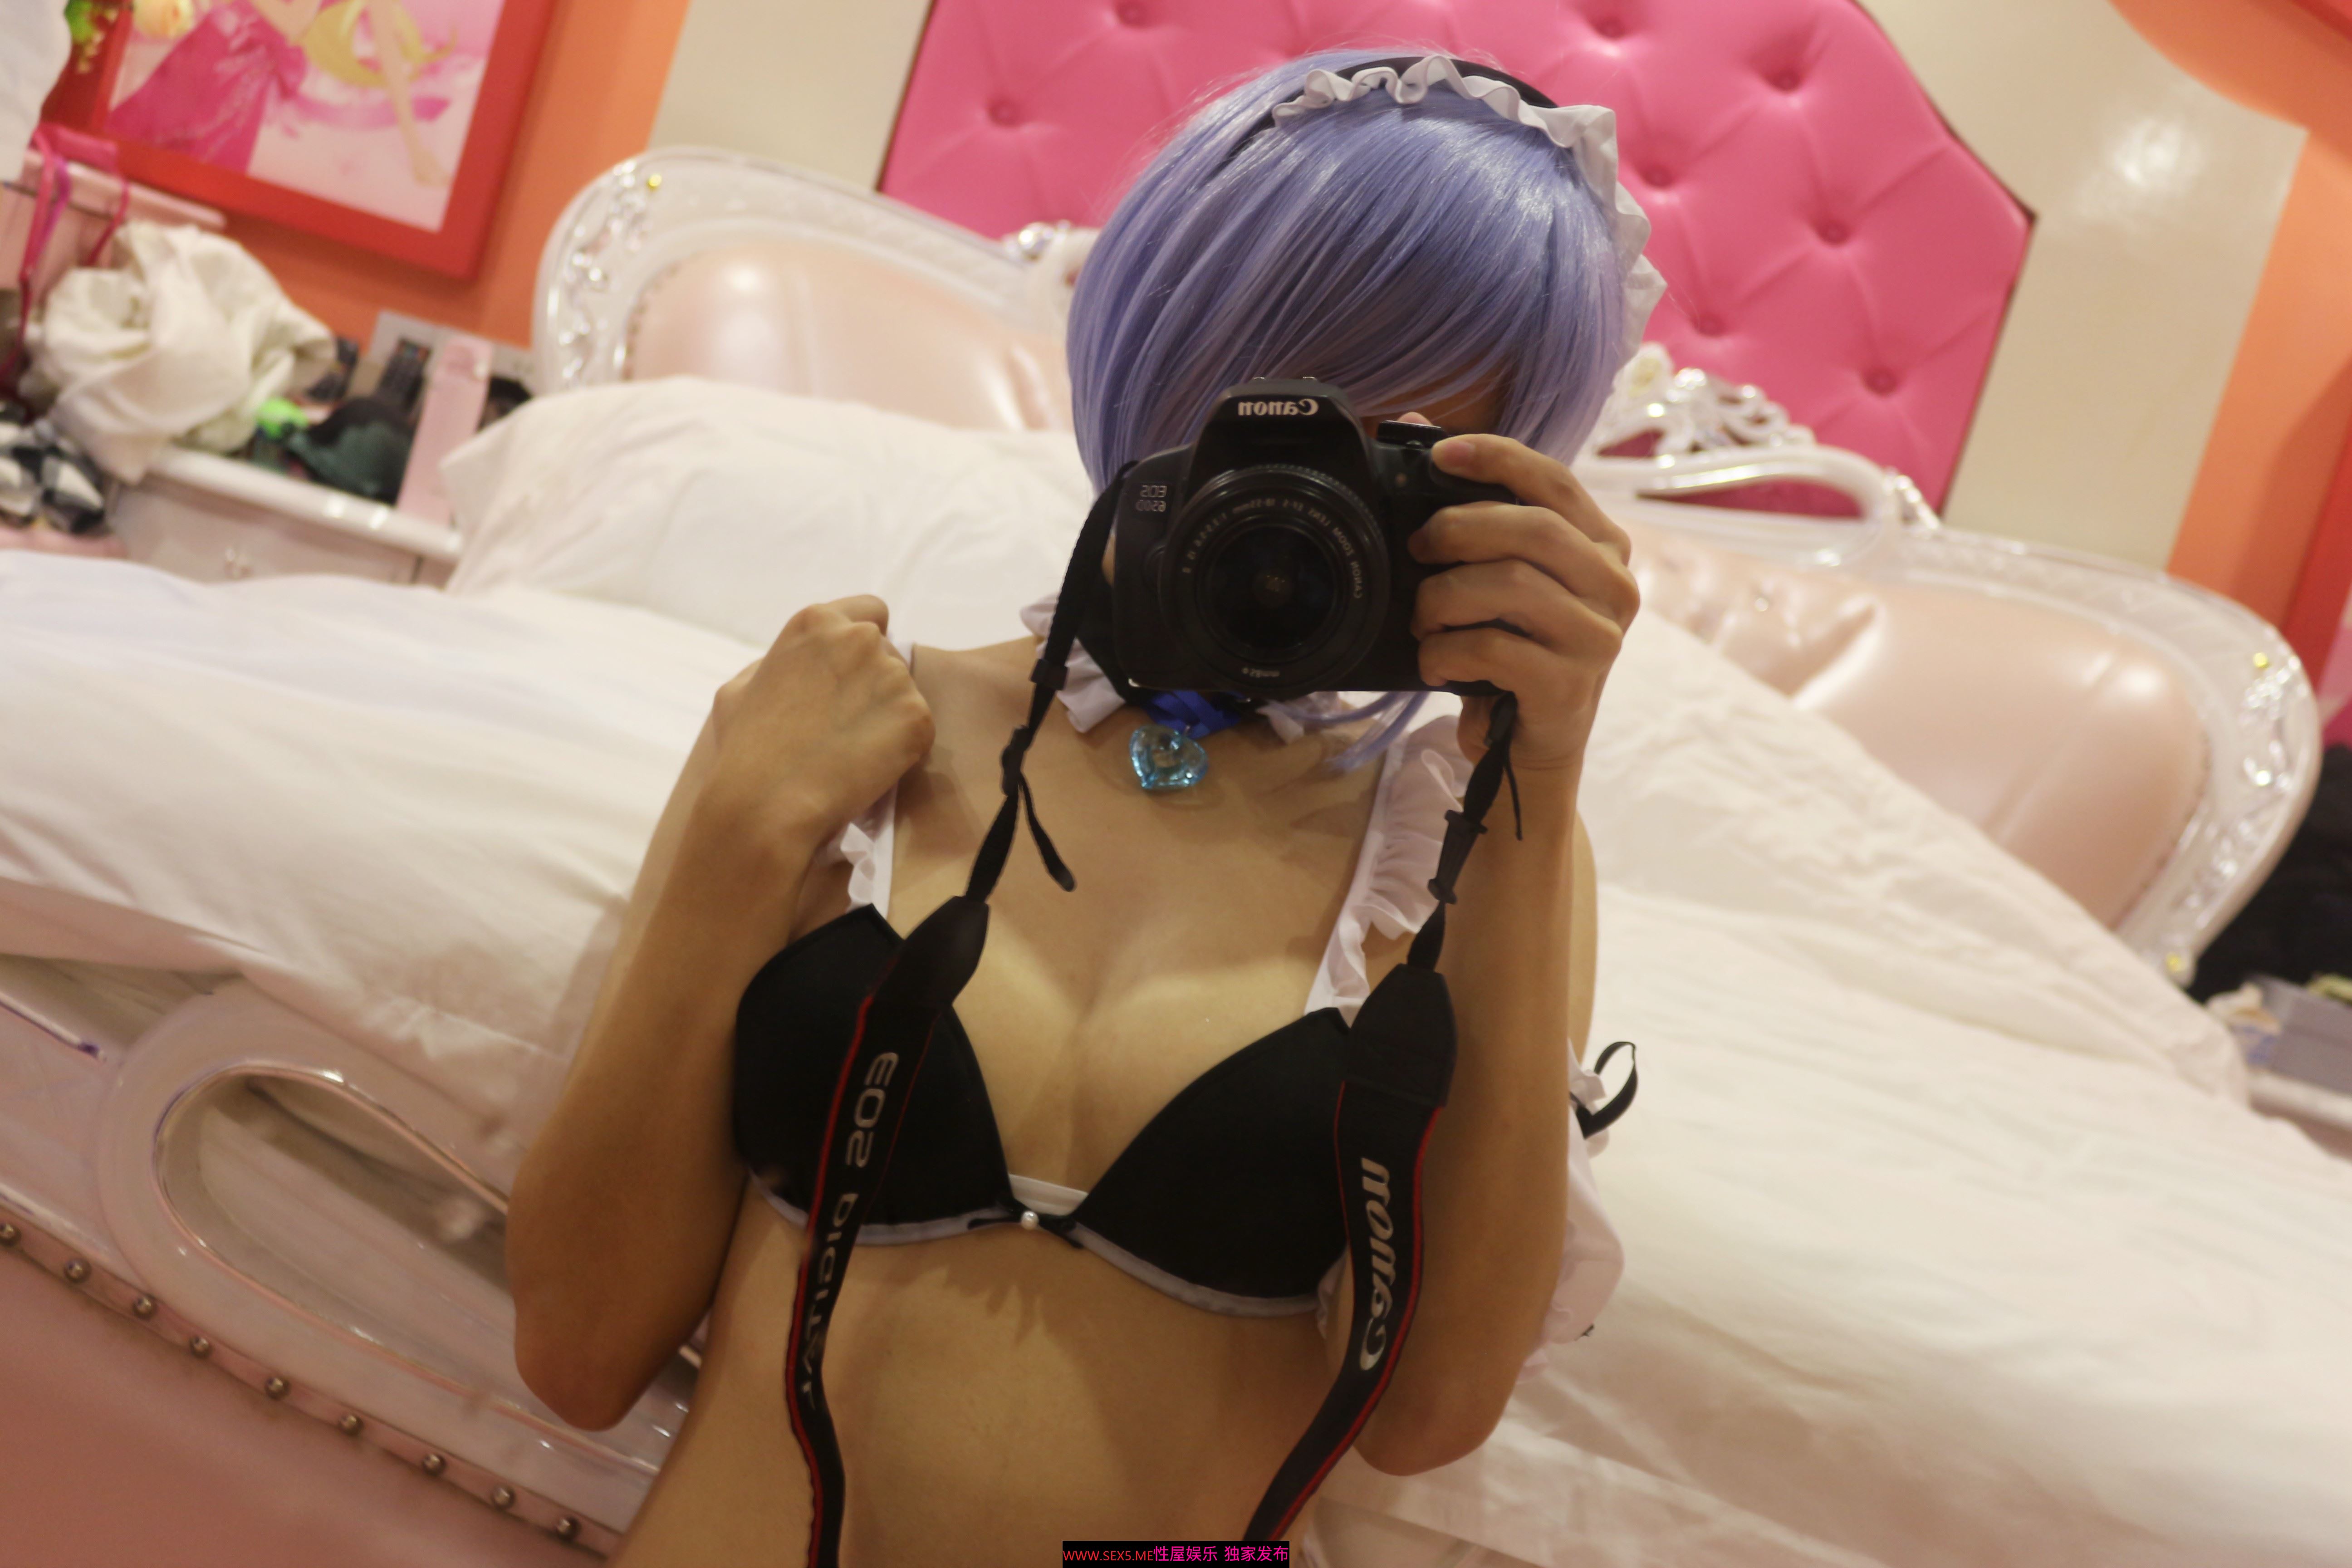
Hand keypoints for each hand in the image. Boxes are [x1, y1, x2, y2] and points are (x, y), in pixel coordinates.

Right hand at [694, 597, 933, 861]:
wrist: (767, 804)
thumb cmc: (746, 751)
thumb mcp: (739, 690)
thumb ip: (775, 664)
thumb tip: (798, 661)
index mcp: (816, 623)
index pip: (870, 612)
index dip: (866, 642)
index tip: (855, 672)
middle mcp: (860, 639)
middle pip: (888, 654)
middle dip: (874, 683)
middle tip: (845, 725)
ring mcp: (892, 676)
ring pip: (905, 692)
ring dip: (887, 716)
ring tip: (850, 751)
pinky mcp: (916, 717)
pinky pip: (918, 729)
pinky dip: (902, 749)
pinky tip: (868, 768)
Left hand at [1407, 433, 1638, 771]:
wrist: (1530, 745)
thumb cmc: (1512, 651)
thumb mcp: (1498, 580)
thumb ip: (1476, 514)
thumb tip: (1419, 425)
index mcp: (1602, 546)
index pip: (1556, 482)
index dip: (1499, 457)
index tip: (1443, 453)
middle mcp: (1614, 585)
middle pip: (1533, 529)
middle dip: (1460, 528)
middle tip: (1419, 548)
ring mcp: (1598, 637)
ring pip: (1512, 585)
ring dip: (1444, 597)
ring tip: (1423, 618)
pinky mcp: (1569, 685)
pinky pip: (1495, 648)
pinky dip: (1446, 651)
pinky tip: (1434, 662)